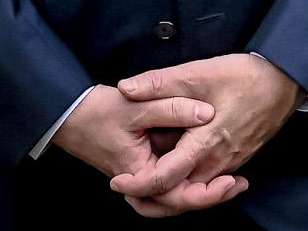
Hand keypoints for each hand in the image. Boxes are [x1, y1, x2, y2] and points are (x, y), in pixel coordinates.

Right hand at [52, 84, 217, 188]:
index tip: (228, 182)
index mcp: (138, 173)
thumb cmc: (98, 112)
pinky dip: (189, 179)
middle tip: (237, 185)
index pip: (174, 195)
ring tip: (231, 182)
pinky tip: (211, 167)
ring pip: (174, 194)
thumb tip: (207, 113)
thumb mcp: (137, 106)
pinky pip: (170, 180)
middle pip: (177, 201)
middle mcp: (141, 181)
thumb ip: (172, 108)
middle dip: (208, 197)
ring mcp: (143, 174)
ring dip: (201, 191)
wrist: (69, 113)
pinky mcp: (146, 165)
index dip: (204, 194)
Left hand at [110, 53, 299, 216]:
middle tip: (126, 186)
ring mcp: (231, 164)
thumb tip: (125, 88)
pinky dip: (189, 183)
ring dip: (170, 190)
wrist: (285, 80)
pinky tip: (176, 169)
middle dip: (150, 196)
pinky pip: (209, 182)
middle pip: (179, 195)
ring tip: (144, 179)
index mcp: (205, 144)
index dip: (138, 185)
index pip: (165, 179)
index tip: (117, 181)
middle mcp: (218, 162)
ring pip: (195, 191)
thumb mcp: (199, 72)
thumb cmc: (245, 76)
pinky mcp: (238, 160)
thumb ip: (160, 82)